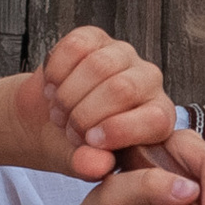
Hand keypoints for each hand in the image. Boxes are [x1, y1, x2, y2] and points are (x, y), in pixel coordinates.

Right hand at [8, 29, 175, 177]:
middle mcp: (149, 82)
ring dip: (67, 94)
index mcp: (159, 119)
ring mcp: (124, 56)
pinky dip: (56, 71)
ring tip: (60, 112)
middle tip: (69, 129)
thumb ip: (90, 166)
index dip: (119, 131)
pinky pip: (76, 45)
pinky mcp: (96, 38)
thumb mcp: (81, 164)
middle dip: (84, 114)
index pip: (156, 119)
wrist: (45, 121)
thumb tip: (99, 164)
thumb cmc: (74, 146)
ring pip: (98, 65)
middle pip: (121, 89)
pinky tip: (53, 87)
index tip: (90, 141)